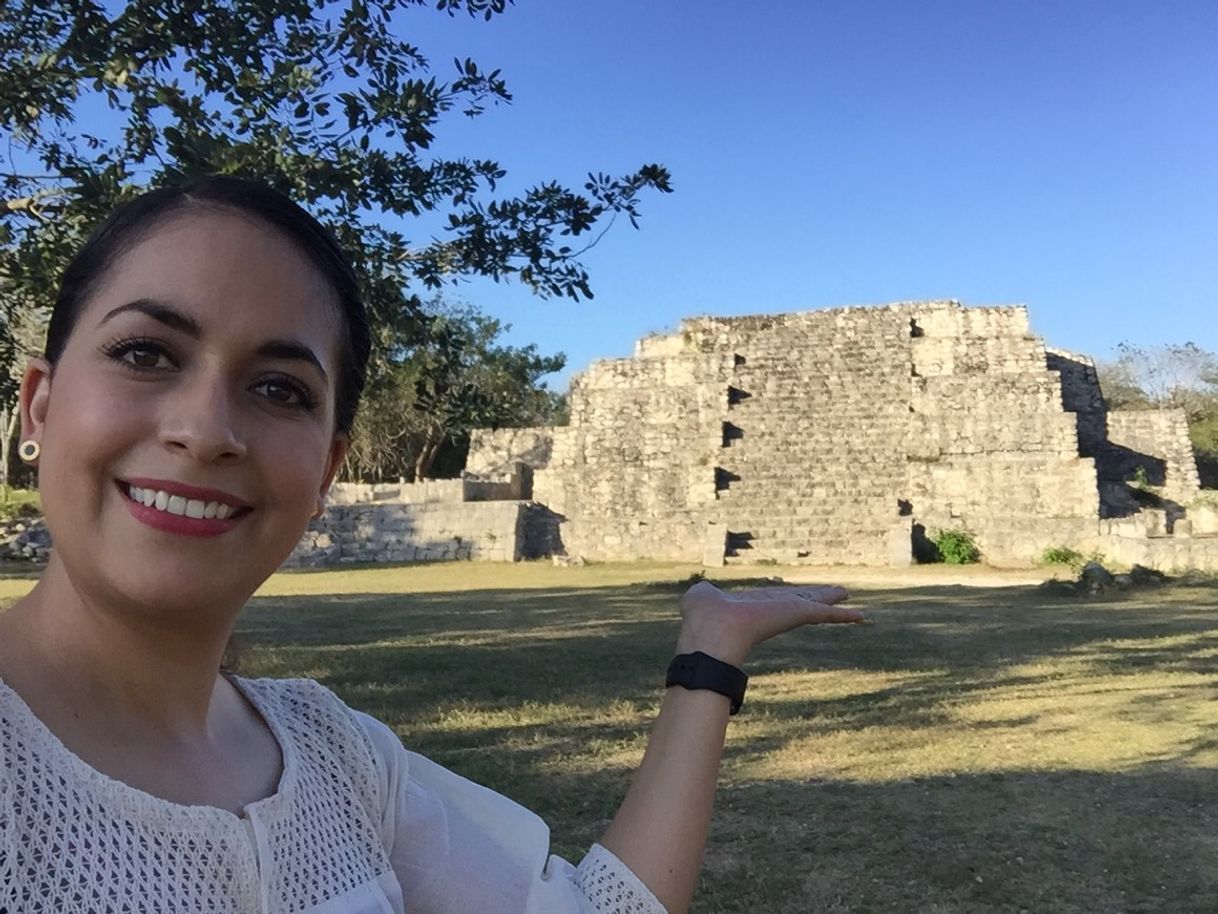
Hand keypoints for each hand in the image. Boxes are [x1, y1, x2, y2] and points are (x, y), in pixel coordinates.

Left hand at [675, 580, 863, 666]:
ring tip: (856, 609)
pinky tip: (860, 616)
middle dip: (819, 599)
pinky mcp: (797, 614)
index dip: (786, 597)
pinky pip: (825, 615)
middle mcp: (772, 611)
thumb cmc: (702, 615)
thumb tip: (703, 594)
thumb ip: (704, 593)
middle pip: (801, 603)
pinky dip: (843, 615)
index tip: (797, 597)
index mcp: (751, 607)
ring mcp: (786, 614)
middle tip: (839, 595)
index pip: (774, 601)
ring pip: (816, 610)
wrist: (713, 632)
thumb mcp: (701, 596)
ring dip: (836, 607)